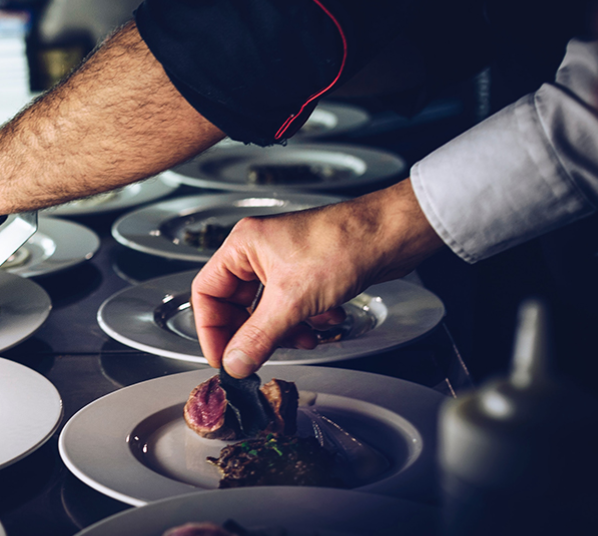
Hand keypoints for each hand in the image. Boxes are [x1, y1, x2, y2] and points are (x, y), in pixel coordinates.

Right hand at [191, 178, 444, 376]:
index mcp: (242, 246)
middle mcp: (259, 252)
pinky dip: (305, 321)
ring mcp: (284, 262)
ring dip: (284, 331)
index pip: (206, 292)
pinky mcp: (308, 273)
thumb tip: (234, 363)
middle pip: (237, 305)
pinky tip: (325, 322)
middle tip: (261, 357)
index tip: (222, 358)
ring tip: (304, 338)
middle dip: (254, 333)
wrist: (391, 235)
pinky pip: (292, 307)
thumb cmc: (343, 244)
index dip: (210, 329)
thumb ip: (258, 337)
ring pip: (267, 310)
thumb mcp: (292, 301)